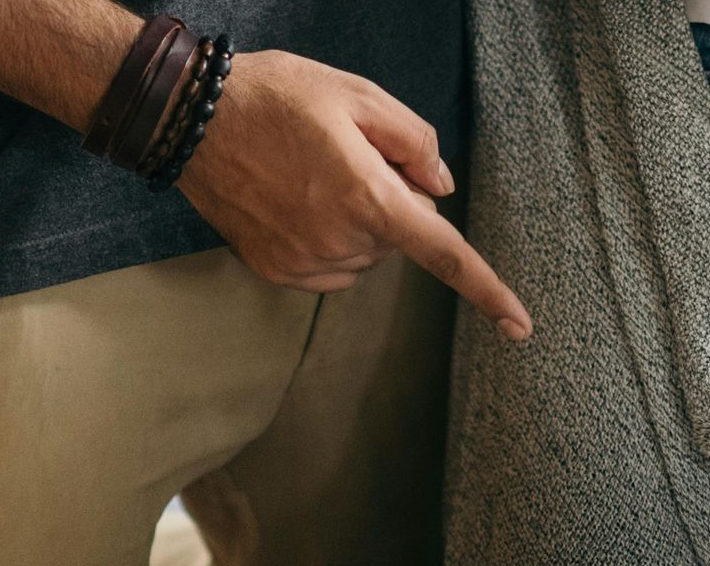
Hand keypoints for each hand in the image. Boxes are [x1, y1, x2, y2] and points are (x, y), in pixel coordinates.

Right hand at [180, 50, 531, 339]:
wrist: (188, 119)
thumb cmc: (275, 97)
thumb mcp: (357, 95)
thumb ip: (414, 140)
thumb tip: (439, 186)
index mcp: (367, 197)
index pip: (442, 252)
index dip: (487, 290)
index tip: (521, 326)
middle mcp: (339, 241)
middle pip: (401, 237)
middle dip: (391, 200)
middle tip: (345, 156)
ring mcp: (306, 262)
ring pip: (367, 253)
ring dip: (358, 219)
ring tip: (312, 173)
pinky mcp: (278, 272)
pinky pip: (333, 266)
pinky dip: (329, 238)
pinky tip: (295, 201)